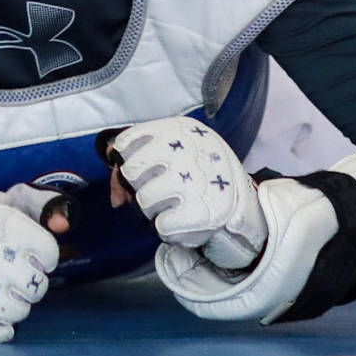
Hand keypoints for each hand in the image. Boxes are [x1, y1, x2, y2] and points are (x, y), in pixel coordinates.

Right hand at [0, 193, 59, 343]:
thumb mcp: (1, 204)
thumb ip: (38, 205)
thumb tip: (63, 222)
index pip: (46, 250)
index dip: (42, 256)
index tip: (28, 255)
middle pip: (36, 284)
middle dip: (30, 282)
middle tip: (12, 276)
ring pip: (21, 310)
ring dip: (14, 304)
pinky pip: (3, 331)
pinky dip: (0, 324)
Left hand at [108, 117, 265, 269]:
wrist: (239, 197)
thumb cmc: (195, 172)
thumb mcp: (172, 153)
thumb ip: (136, 164)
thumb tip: (116, 198)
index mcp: (179, 129)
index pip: (127, 141)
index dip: (124, 159)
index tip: (134, 167)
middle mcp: (186, 150)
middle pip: (132, 171)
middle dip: (136, 185)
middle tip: (154, 188)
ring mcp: (193, 181)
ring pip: (144, 199)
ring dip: (150, 207)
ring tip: (168, 204)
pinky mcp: (200, 212)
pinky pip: (161, 225)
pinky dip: (164, 226)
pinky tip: (177, 218)